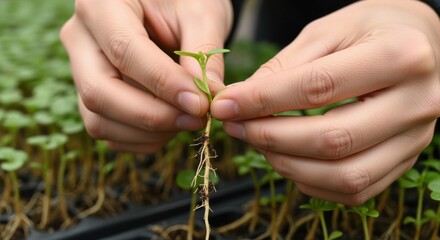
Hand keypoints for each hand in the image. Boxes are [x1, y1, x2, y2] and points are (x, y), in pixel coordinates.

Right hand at [60, 0, 231, 152]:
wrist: (169, 5)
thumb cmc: (184, 1)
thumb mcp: (201, 14)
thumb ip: (203, 57)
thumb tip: (208, 102)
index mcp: (101, 4)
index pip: (124, 51)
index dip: (164, 84)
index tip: (200, 104)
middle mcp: (81, 39)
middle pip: (99, 92)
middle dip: (152, 116)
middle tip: (196, 119)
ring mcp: (81, 69)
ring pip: (99, 119)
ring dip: (148, 132)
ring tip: (188, 120)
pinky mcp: (92, 93)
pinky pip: (107, 129)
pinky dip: (142, 138)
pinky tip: (171, 125)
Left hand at [212, 0, 439, 204]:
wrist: (422, 43)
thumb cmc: (373, 28)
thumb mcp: (328, 30)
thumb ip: (285, 66)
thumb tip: (241, 101)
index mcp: (400, 55)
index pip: (317, 87)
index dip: (263, 101)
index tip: (226, 105)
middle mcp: (417, 102)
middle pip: (332, 139)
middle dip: (271, 138)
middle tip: (236, 127)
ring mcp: (416, 138)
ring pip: (345, 175)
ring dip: (289, 165)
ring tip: (259, 143)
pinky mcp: (406, 159)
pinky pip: (355, 190)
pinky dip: (313, 182)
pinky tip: (291, 160)